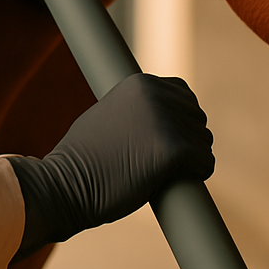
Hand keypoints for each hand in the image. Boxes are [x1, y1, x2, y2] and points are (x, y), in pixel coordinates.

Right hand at [7, 73, 214, 259]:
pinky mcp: (173, 149)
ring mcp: (164, 120)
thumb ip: (136, 109)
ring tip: (160, 173)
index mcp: (139, 83)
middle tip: (160, 162)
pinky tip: (174, 182)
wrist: (63, 184)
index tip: (161, 141)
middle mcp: (155, 94)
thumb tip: (166, 118)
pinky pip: (205, 162)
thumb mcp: (108, 116)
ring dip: (191, 160)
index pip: (183, 95)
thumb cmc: (82, 160)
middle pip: (196, 117)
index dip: (178, 120)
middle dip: (186, 140)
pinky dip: (197, 175)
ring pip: (203, 141)